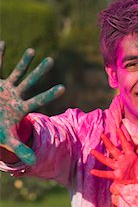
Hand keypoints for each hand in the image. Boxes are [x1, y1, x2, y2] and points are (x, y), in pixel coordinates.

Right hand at [0, 42, 64, 164]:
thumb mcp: (8, 140)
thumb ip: (21, 150)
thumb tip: (35, 162)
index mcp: (21, 108)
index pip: (38, 100)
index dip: (50, 94)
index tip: (63, 88)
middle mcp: (15, 96)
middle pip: (30, 82)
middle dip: (40, 72)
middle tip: (51, 61)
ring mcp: (4, 89)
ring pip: (16, 73)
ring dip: (23, 62)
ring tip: (33, 51)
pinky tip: (2, 44)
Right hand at [90, 127, 137, 185]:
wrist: (137, 185)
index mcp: (130, 157)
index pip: (126, 145)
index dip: (123, 137)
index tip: (119, 128)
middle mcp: (122, 161)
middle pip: (114, 150)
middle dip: (109, 142)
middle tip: (102, 134)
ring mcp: (118, 168)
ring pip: (108, 160)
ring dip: (100, 156)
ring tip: (91, 150)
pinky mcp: (116, 176)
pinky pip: (107, 174)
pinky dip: (100, 173)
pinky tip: (92, 172)